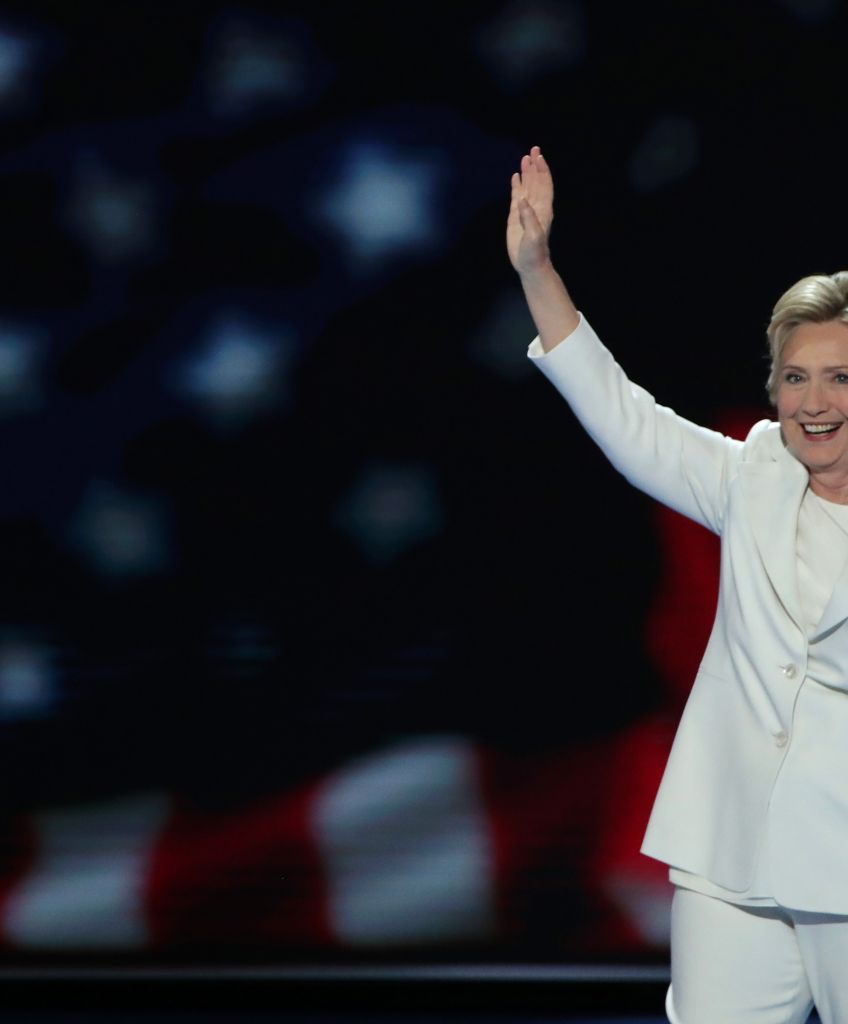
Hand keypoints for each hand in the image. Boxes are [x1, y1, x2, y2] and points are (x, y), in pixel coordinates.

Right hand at [506, 146, 553, 275]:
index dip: (542, 171)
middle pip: (536, 182)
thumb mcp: (533, 236)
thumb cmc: (534, 253)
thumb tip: (522, 200)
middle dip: (535, 166)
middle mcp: (536, 206)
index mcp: (543, 209)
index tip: (538, 157)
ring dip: (526, 173)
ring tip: (524, 158)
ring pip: (527, 187)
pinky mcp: (516, 217)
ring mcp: (526, 211)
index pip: (544, 185)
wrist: (529, 264)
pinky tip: (516, 177)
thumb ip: (529, 218)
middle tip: (533, 149)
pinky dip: (517, 186)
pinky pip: (517, 196)